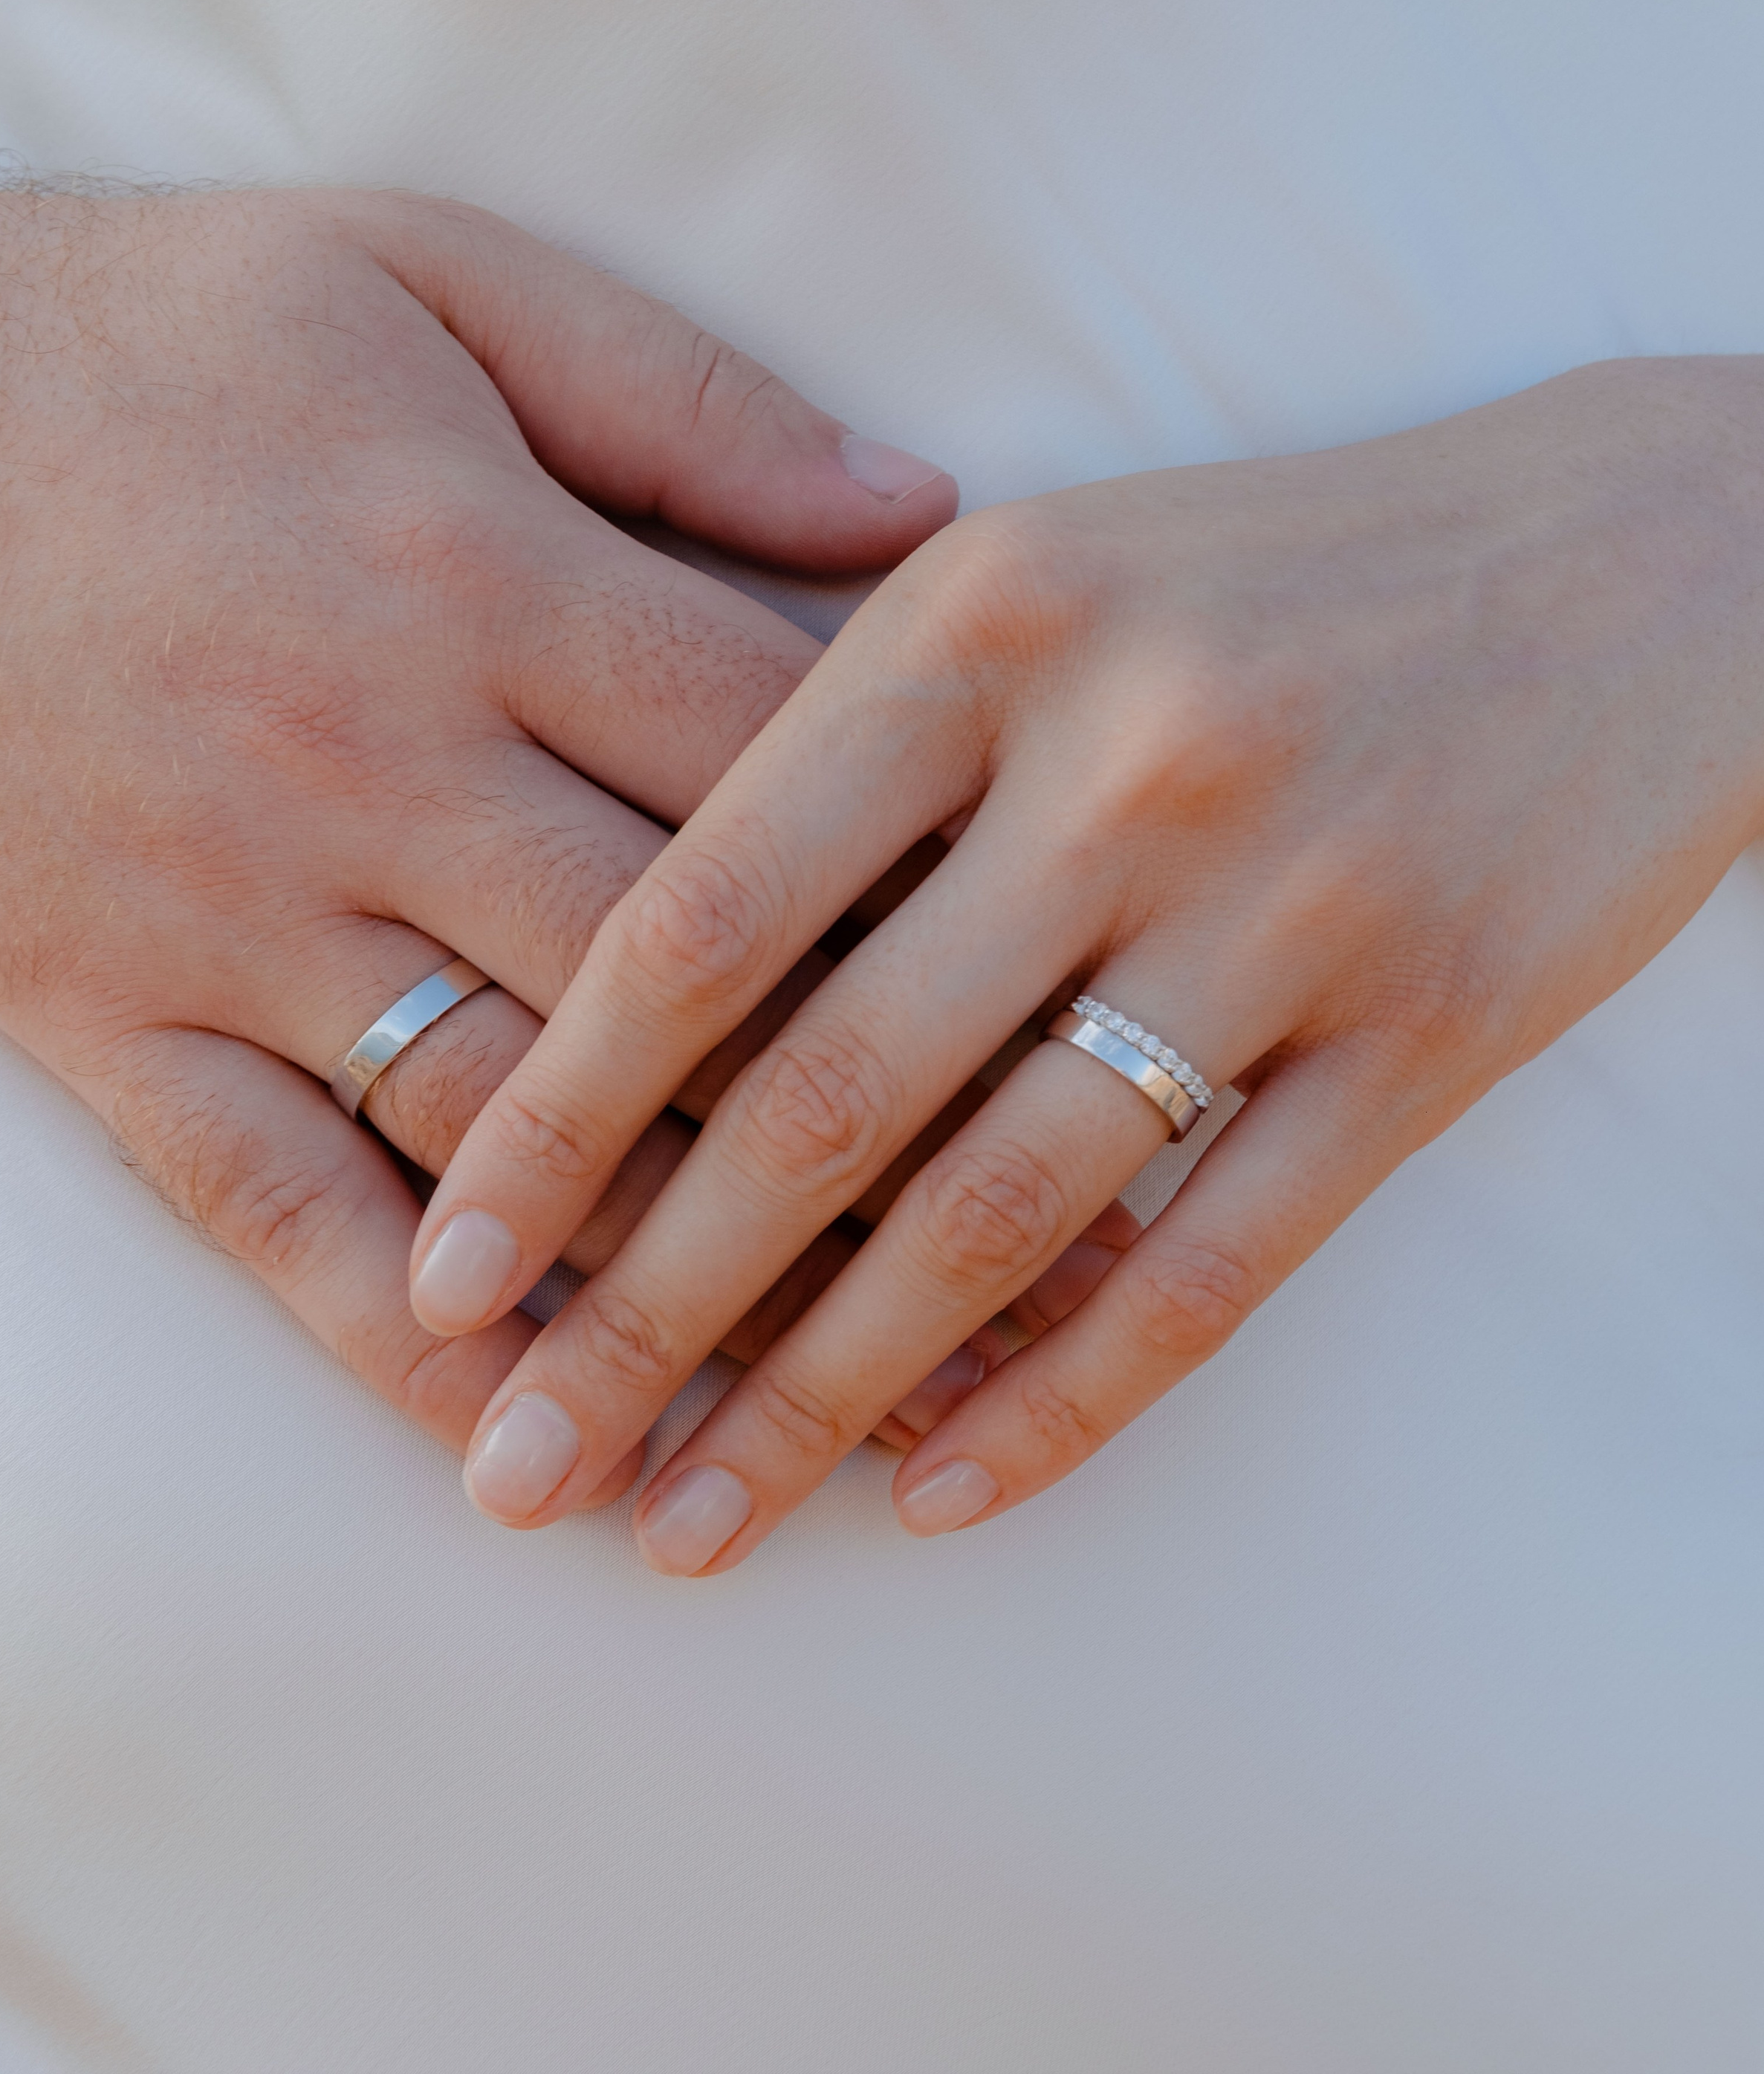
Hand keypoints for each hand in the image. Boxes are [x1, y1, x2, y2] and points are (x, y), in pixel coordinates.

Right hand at [0, 174, 959, 1480]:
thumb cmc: (142, 336)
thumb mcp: (423, 277)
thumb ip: (684, 401)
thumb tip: (925, 518)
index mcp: (482, 575)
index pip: (782, 769)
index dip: (950, 880)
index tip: (1072, 982)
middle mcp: (378, 766)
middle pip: (686, 985)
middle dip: (875, 1118)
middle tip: (1043, 1239)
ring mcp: (239, 915)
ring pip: (507, 1141)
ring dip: (686, 1290)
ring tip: (854, 1413)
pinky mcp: (114, 1019)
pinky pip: (276, 1219)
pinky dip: (407, 1352)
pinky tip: (537, 1453)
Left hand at [424, 356, 1763, 1569]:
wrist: (1642, 555)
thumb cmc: (1280, 571)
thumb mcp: (1039, 577)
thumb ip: (845, 735)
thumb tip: (630, 979)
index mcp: (976, 625)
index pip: (703, 912)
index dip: (550, 1115)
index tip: (437, 1274)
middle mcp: (1118, 760)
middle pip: (824, 1096)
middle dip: (641, 1313)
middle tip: (517, 1470)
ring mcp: (1287, 901)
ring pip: (1003, 1212)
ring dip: (824, 1402)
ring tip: (691, 1524)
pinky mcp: (1430, 1027)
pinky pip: (1216, 1267)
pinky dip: (1067, 1404)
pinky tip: (944, 1497)